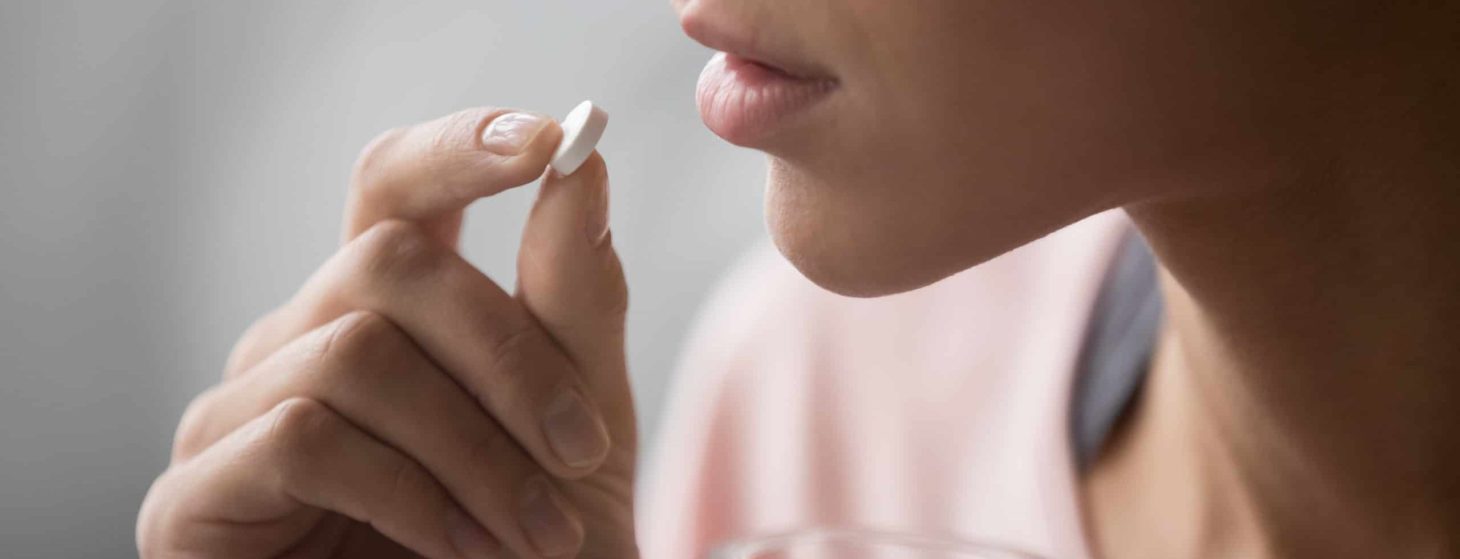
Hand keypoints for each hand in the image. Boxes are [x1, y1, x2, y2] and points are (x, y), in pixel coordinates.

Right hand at [138, 108, 635, 558]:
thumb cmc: (525, 544)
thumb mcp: (575, 419)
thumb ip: (572, 301)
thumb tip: (583, 166)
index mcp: (383, 309)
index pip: (392, 185)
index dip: (457, 150)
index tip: (548, 140)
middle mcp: (296, 341)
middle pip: (386, 262)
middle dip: (506, 357)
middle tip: (583, 451)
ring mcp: (234, 414)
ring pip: (355, 352)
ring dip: (474, 450)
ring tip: (535, 533)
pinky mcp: (195, 495)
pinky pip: (305, 437)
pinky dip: (412, 495)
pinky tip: (460, 549)